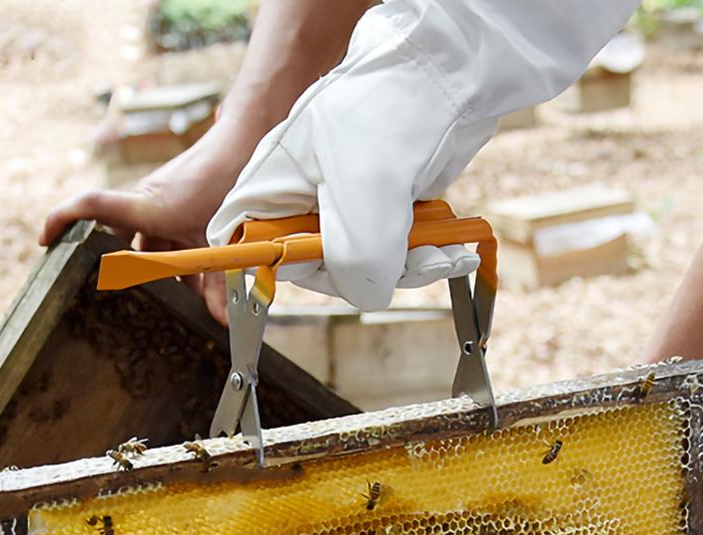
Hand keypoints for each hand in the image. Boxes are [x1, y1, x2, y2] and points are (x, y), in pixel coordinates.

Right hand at [39, 121, 256, 321]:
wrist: (245, 145)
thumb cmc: (226, 184)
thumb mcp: (221, 241)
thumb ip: (219, 284)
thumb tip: (219, 321)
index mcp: (145, 207)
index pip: (91, 205)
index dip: (62, 219)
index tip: (45, 241)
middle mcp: (144, 202)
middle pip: (121, 241)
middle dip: (128, 273)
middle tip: (128, 298)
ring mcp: (159, 203)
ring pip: (151, 245)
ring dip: (165, 272)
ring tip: (183, 298)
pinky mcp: (175, 204)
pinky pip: (167, 237)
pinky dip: (179, 260)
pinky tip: (199, 282)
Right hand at [207, 5, 489, 311]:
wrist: (443, 74)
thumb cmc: (390, 112)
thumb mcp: (365, 200)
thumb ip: (355, 263)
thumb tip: (367, 293)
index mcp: (270, 189)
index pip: (250, 251)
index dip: (281, 274)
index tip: (332, 276)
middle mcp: (300, 199)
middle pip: (316, 267)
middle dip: (365, 274)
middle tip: (405, 263)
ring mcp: (340, 203)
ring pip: (362, 264)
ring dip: (406, 268)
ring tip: (442, 253)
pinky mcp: (378, 207)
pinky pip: (393, 252)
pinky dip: (424, 256)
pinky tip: (452, 251)